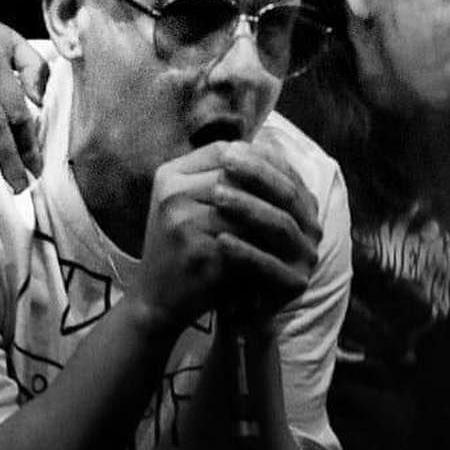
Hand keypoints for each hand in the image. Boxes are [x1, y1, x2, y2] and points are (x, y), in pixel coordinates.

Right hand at [133, 140, 320, 333]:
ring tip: (292, 220)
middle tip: (294, 198)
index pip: (223, 150)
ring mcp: (184, 221)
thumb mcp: (185, 205)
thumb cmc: (177, 249)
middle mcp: (172, 193)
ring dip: (270, 214)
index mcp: (169, 175)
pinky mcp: (199, 251)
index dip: (256, 158)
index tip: (279, 172)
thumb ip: (216, 179)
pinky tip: (278, 246)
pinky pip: (244, 239)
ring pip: (244, 206)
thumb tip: (269, 155)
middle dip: (268, 186)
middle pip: (236, 175)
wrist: (155, 299)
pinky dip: (263, 242)